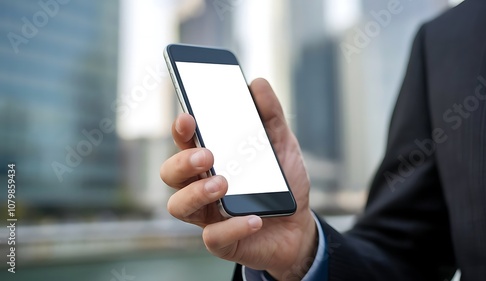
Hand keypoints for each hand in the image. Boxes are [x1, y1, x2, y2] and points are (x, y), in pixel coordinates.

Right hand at [160, 78, 316, 279]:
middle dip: (182, 162)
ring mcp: (208, 214)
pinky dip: (233, 227)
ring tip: (223, 183)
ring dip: (196, 193)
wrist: (300, 225)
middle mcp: (201, 186)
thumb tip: (258, 83)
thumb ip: (270, 117)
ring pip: (178, 206)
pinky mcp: (222, 241)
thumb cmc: (283, 182)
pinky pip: (213, 237)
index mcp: (211, 160)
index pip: (184, 143)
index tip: (188, 118)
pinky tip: (253, 218)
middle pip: (171, 174)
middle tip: (207, 155)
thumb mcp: (283, 146)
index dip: (181, 130)